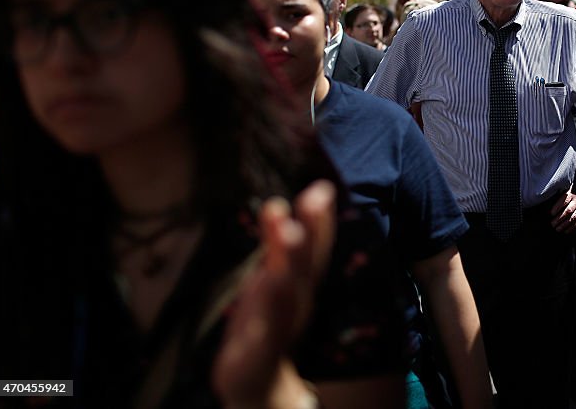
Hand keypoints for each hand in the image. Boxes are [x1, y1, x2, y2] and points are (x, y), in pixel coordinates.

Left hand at [213, 181, 336, 408]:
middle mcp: (295, 310)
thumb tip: (276, 204)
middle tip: (317, 195)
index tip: (322, 186)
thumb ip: (273, 245)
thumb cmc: (265, 333)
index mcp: (298, 290)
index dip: (319, 222)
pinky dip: (269, 312)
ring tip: (294, 231)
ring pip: (288, 299)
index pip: (312, 253)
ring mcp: (276, 337)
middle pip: (306, 269)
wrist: (258, 392)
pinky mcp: (253, 364)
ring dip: (293, 265)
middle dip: (313, 232)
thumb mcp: (268, 285)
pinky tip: (272, 282)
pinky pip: (262, 338)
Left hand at [550, 191, 575, 232]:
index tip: (551, 214)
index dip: (557, 208)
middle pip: (568, 211)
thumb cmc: (573, 193)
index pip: (564, 201)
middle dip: (559, 218)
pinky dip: (572, 228)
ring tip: (558, 229)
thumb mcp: (566, 192)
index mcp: (571, 195)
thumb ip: (560, 200)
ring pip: (573, 217)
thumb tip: (551, 211)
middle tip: (553, 224)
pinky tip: (566, 231)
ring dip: (565, 225)